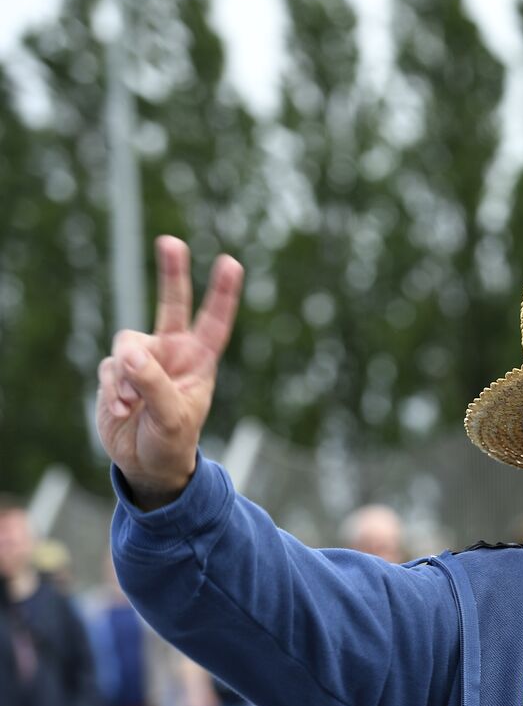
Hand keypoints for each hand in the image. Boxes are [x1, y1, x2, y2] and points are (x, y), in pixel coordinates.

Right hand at [97, 237, 243, 508]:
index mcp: (200, 360)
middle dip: (171, 272)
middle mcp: (172, 352)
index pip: (214, 321)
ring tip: (132, 405)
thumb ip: (154, 384)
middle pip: (171, 304)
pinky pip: (108, 369)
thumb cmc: (172, 441)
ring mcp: (144, 360)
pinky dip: (111, 390)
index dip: (222, 293)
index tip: (231, 263)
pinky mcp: (117, 372)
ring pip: (126, 345)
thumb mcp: (172, 417)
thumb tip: (131, 354)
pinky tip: (121, 410)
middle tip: (171, 241)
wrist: (146, 463)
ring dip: (125, 377)